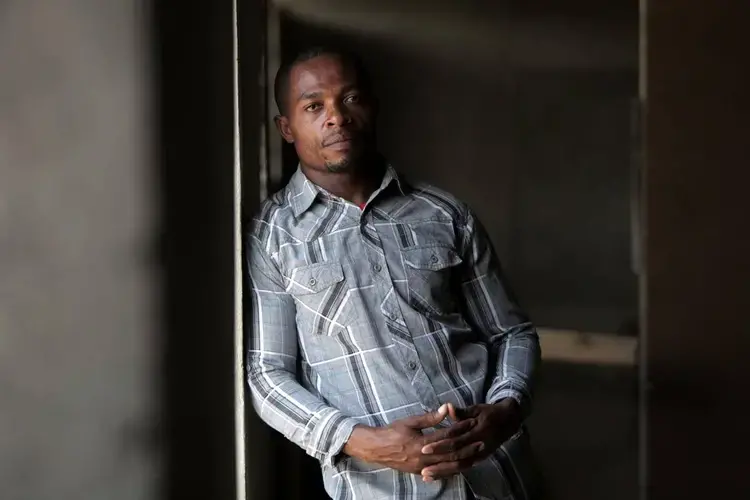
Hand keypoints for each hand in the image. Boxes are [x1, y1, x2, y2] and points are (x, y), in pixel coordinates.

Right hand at [343, 404, 484, 474]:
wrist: (377, 449)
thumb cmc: (393, 432)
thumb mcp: (411, 421)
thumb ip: (430, 418)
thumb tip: (446, 408)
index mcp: (421, 444)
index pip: (446, 435)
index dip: (460, 428)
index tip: (472, 421)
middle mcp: (423, 458)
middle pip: (451, 453)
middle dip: (467, 447)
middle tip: (481, 441)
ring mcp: (422, 468)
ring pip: (447, 466)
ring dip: (463, 460)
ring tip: (475, 454)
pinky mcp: (420, 473)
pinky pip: (440, 473)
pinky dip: (451, 469)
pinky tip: (461, 466)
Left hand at [419, 399, 521, 480]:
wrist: (508, 422)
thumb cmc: (489, 413)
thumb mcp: (476, 409)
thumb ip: (461, 412)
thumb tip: (447, 407)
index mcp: (477, 431)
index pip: (455, 440)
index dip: (440, 445)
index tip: (424, 448)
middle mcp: (479, 446)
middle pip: (456, 456)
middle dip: (438, 463)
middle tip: (422, 468)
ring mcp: (481, 455)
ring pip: (460, 466)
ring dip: (443, 472)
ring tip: (427, 476)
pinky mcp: (480, 459)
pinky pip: (464, 468)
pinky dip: (451, 473)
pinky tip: (439, 476)